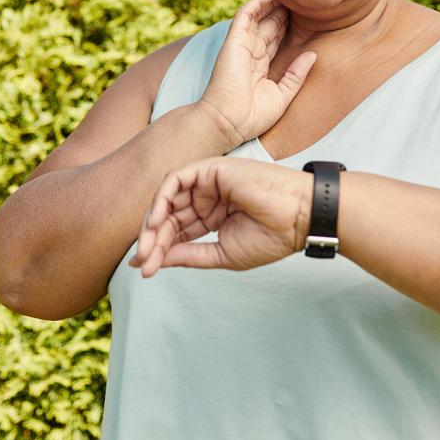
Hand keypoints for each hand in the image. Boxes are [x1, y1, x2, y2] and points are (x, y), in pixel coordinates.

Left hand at [128, 157, 311, 274]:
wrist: (298, 217)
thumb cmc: (270, 237)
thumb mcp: (222, 254)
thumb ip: (189, 255)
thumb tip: (156, 262)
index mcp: (213, 216)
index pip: (178, 231)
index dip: (160, 249)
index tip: (144, 270)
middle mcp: (207, 197)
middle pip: (169, 216)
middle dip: (152, 239)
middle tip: (142, 263)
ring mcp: (208, 182)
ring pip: (168, 199)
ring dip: (152, 223)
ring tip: (147, 247)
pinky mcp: (209, 169)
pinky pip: (175, 180)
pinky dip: (161, 199)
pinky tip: (156, 223)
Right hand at [198, 0, 315, 145]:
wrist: (229, 123)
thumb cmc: (252, 117)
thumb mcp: (282, 96)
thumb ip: (296, 75)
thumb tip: (313, 55)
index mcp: (259, 67)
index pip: (274, 41)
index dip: (286, 27)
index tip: (304, 15)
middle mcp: (250, 54)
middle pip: (268, 26)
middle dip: (281, 12)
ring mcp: (241, 46)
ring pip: (258, 17)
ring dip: (271, 3)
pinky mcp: (234, 41)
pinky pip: (246, 15)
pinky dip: (257, 2)